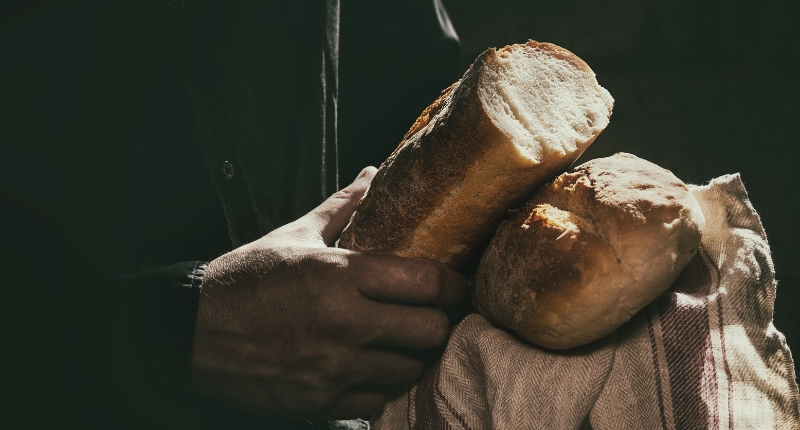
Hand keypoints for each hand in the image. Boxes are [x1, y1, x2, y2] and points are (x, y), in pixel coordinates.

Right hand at [190, 167, 466, 418]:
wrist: (191, 333)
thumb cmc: (245, 279)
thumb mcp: (294, 236)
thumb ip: (341, 208)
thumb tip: (370, 175)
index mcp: (341, 275)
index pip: (429, 283)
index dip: (453, 284)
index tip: (454, 285)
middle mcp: (346, 323)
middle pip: (431, 331)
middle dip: (437, 322)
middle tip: (428, 315)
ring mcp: (335, 367)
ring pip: (410, 369)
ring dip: (411, 356)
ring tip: (399, 342)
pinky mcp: (321, 401)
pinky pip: (377, 400)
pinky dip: (380, 385)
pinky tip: (368, 368)